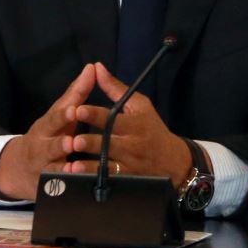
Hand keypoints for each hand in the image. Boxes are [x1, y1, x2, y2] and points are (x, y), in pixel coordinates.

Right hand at [0, 63, 95, 200]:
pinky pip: (56, 189)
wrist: (18, 167)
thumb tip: (92, 68)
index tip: (73, 109)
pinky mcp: (47, 187)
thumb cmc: (48, 134)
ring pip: (53, 169)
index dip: (63, 115)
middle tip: (71, 141)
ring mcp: (43, 167)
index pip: (54, 118)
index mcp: (46, 127)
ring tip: (72, 168)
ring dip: (62, 169)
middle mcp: (42, 147)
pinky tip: (73, 189)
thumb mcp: (58, 114)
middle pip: (49, 145)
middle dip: (59, 143)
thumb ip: (76, 94)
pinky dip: (63, 188)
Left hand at [65, 62, 192, 184]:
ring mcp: (129, 164)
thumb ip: (116, 88)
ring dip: (90, 165)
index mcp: (134, 124)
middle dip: (91, 142)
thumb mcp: (139, 105)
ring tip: (73, 163)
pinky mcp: (127, 180)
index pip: (112, 119)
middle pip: (108, 143)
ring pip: (107, 165)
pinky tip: (80, 179)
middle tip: (73, 140)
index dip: (95, 115)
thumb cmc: (152, 128)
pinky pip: (110, 181)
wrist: (174, 161)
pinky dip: (94, 180)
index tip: (78, 110)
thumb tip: (96, 67)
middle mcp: (131, 145)